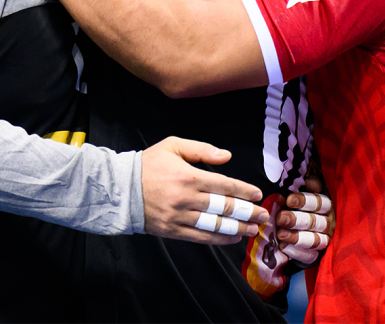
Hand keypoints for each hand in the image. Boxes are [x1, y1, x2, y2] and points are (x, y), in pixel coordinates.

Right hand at [141, 137, 267, 244]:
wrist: (121, 188)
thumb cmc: (149, 164)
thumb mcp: (173, 145)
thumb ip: (202, 149)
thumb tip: (227, 156)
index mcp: (188, 176)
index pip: (224, 185)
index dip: (244, 191)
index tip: (257, 194)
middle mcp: (186, 198)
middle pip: (223, 207)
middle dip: (247, 212)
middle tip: (263, 215)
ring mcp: (179, 217)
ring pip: (214, 225)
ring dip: (237, 227)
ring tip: (253, 228)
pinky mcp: (172, 230)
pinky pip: (200, 237)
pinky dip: (218, 239)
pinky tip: (233, 237)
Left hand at [274, 177, 333, 264]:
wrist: (305, 232)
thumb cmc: (303, 207)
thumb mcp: (306, 194)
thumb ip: (308, 187)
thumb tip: (309, 181)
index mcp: (327, 206)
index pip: (319, 202)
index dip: (304, 201)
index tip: (288, 200)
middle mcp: (329, 223)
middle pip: (315, 221)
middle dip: (297, 220)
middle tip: (281, 218)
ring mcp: (325, 240)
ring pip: (314, 240)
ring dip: (296, 237)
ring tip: (280, 234)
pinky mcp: (318, 255)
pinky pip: (310, 256)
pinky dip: (296, 252)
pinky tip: (283, 247)